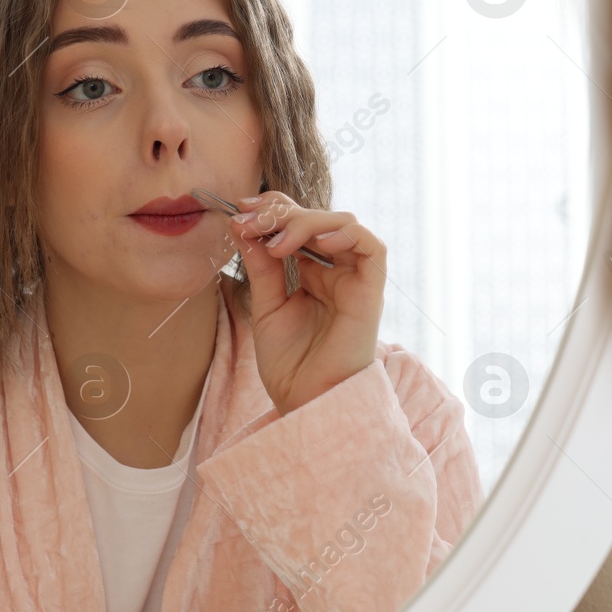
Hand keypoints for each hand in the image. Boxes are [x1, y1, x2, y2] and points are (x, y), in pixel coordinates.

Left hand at [226, 191, 385, 415]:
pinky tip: (315, 244)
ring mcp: (354, 278)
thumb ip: (261, 267)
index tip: (240, 212)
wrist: (307, 402)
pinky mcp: (370, 291)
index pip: (298, 222)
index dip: (273, 208)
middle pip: (317, 217)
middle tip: (250, 223)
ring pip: (342, 223)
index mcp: (311, 272)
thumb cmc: (290, 364)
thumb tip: (243, 226)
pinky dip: (345, 234)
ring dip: (306, 222)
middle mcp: (336, 270)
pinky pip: (372, 247)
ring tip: (275, 242)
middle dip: (281, 213)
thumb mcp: (266, 307)